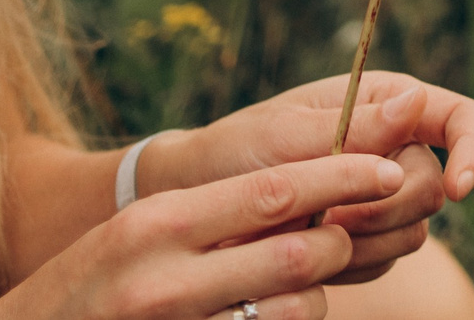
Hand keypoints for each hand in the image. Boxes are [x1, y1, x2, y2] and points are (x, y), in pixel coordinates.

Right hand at [0, 153, 407, 319]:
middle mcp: (167, 278)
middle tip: (348, 235)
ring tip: (302, 293)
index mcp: (158, 224)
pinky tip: (268, 313)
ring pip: (294, 312)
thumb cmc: (85, 288)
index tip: (388, 168)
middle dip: (339, 242)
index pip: (272, 190)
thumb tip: (298, 197)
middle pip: (298, 254)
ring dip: (315, 301)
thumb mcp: (134, 237)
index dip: (341, 177)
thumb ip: (207, 220)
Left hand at [142, 73, 473, 284]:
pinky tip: (308, 251)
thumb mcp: (286, 134)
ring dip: (363, 239)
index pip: (461, 118)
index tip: (458, 189)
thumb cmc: (236, 153)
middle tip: (328, 215)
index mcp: (386, 102)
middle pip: (433, 186)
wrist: (199, 204)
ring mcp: (383, 195)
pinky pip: (386, 261)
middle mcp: (394, 146)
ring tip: (306, 228)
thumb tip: (419, 102)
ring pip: (414, 230)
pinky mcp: (368, 237)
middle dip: (385, 208)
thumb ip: (356, 127)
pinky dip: (350, 264)